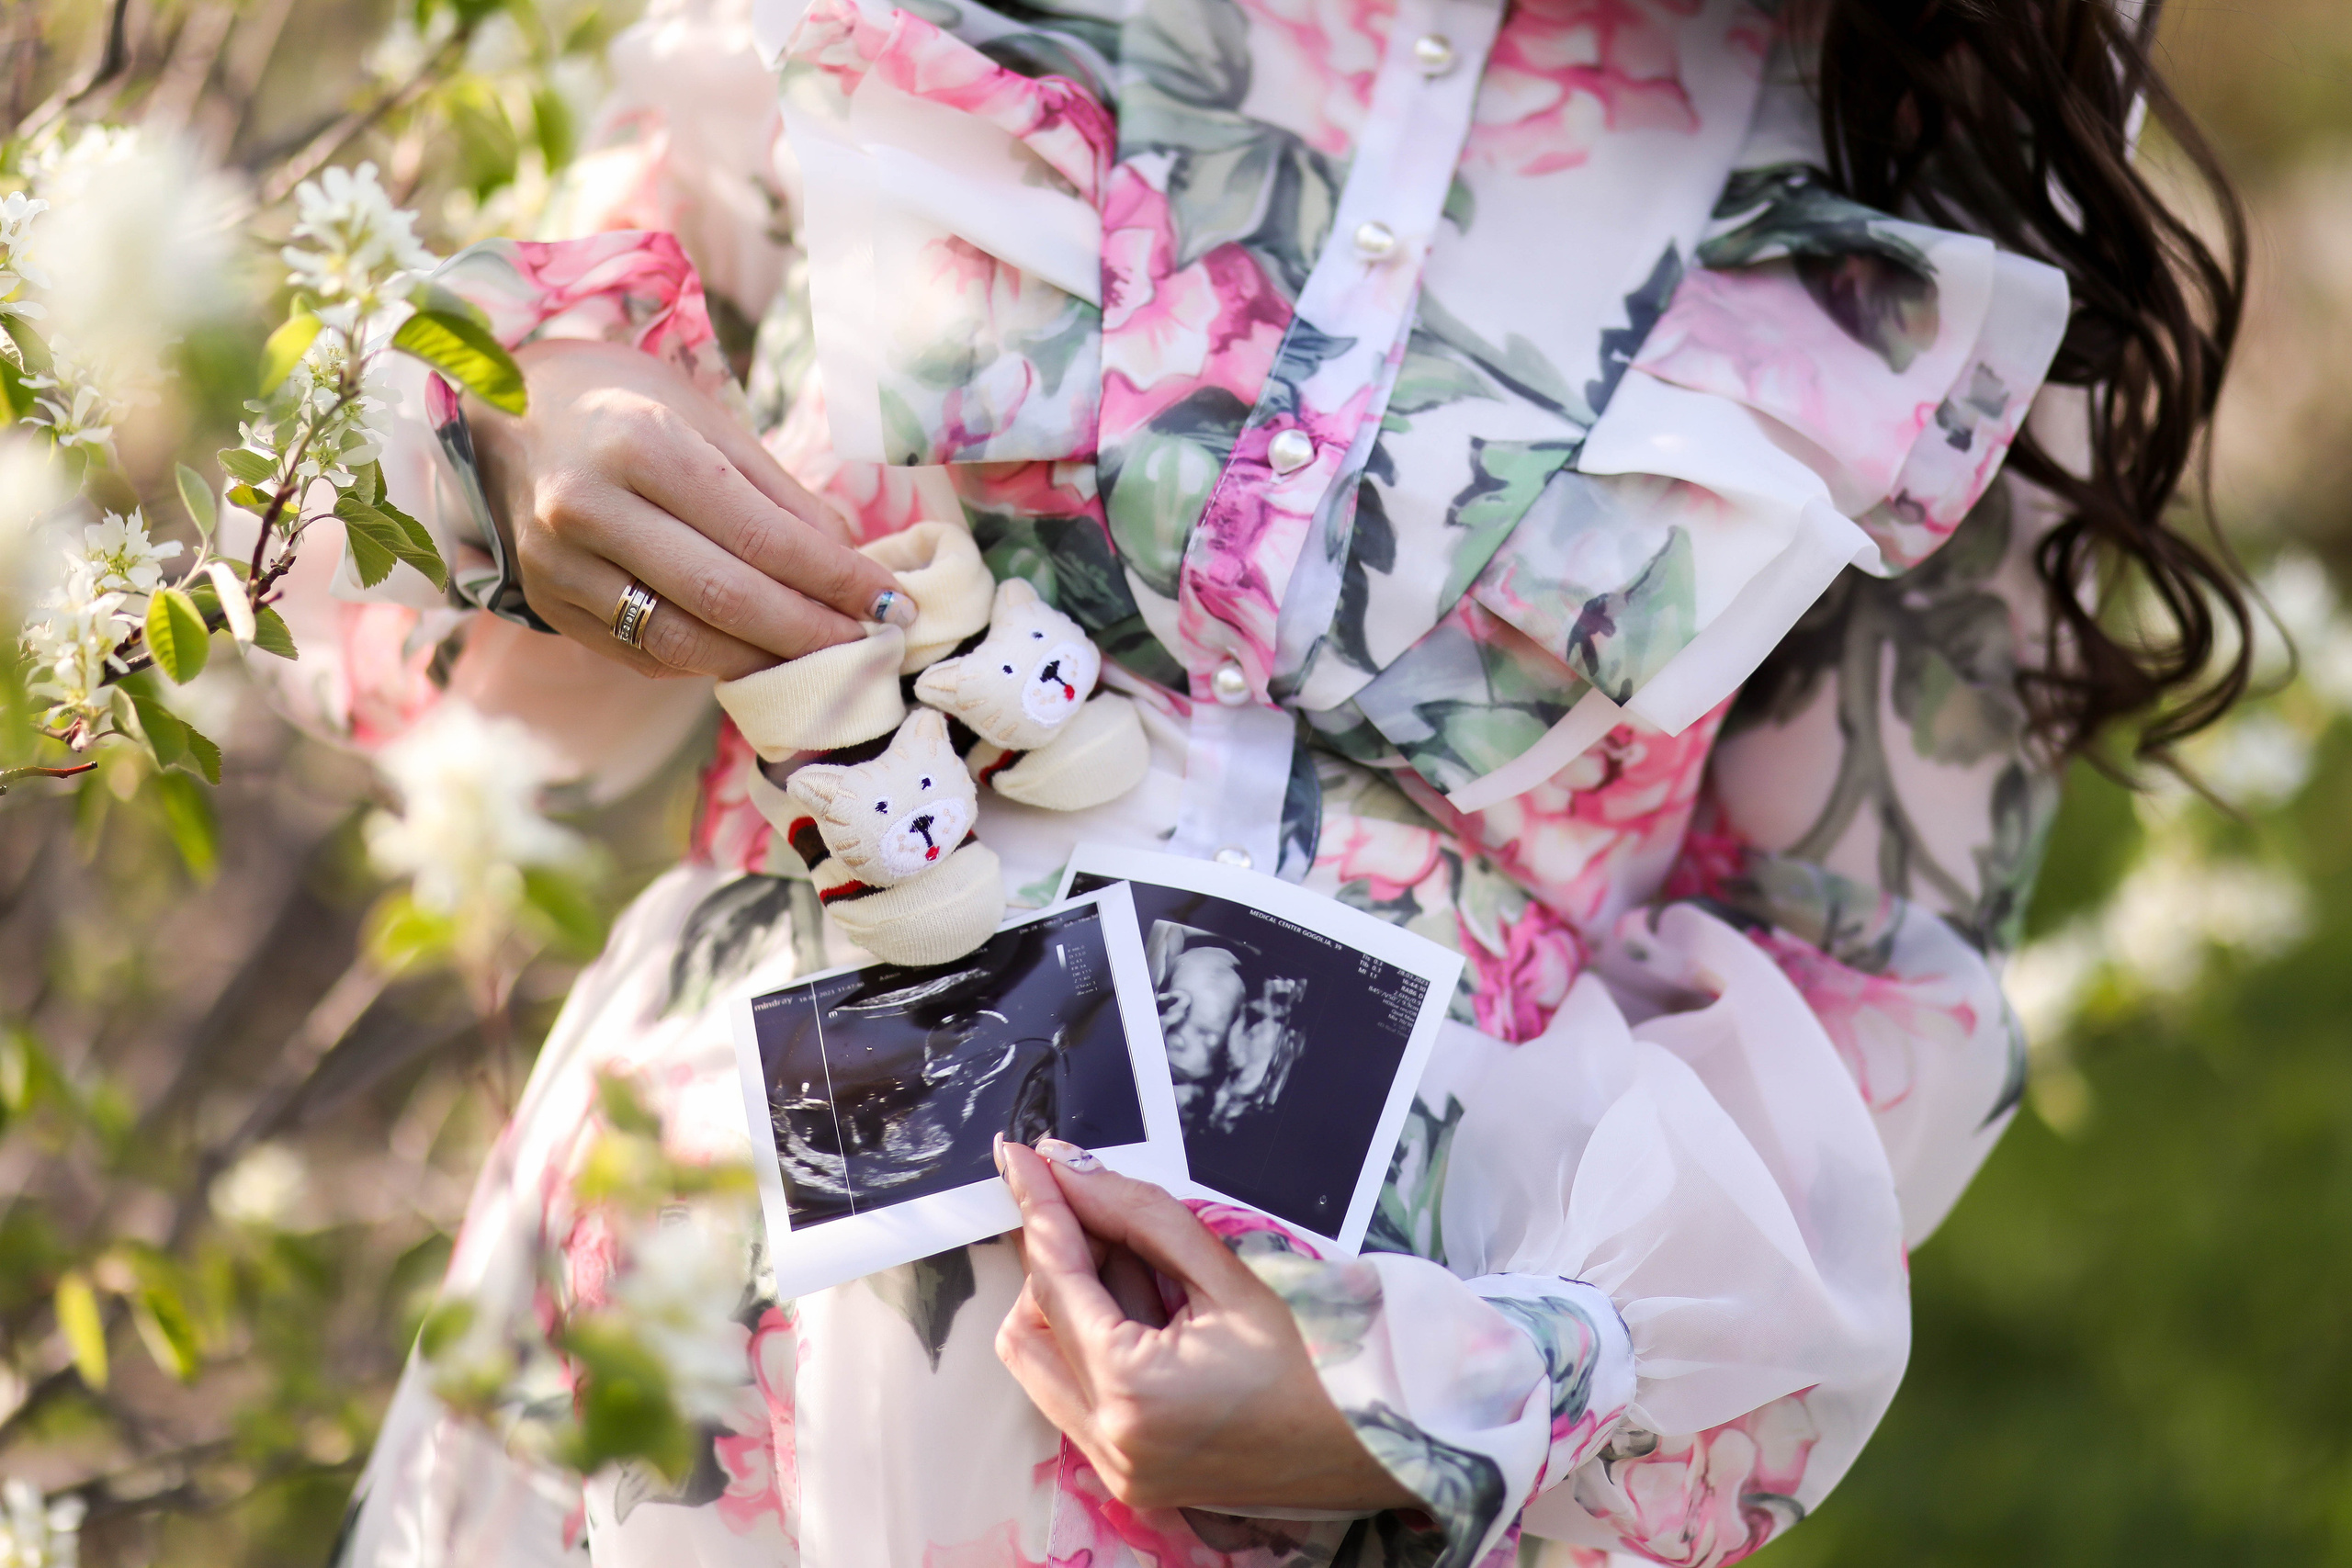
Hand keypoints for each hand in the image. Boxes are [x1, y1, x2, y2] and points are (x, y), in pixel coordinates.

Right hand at [469, 338, 911, 679]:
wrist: (495, 415)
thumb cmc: (619, 405)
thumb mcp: (702, 418)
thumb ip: (776, 493)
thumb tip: (850, 558)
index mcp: (639, 443)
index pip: (760, 535)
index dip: (835, 579)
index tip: (891, 603)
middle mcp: (588, 507)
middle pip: (725, 597)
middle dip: (811, 631)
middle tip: (871, 646)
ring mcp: (559, 566)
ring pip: (682, 642)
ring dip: (765, 662)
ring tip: (823, 661)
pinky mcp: (548, 607)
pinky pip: (645, 655)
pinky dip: (710, 663)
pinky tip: (754, 655)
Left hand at [993, 1138, 1414, 1513]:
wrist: (1379, 1443)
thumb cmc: (1323, 1362)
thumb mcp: (1228, 1272)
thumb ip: (1138, 1216)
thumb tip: (1072, 1174)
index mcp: (1134, 1392)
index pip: (1055, 1277)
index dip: (1039, 1206)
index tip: (1021, 1158)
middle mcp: (1111, 1443)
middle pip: (1033, 1320)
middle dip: (1059, 1256)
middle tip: (1110, 1214)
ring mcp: (1118, 1470)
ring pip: (1042, 1362)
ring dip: (1071, 1302)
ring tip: (1143, 1271)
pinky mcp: (1130, 1477)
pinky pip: (1073, 1395)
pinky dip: (1093, 1344)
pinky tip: (1148, 1314)